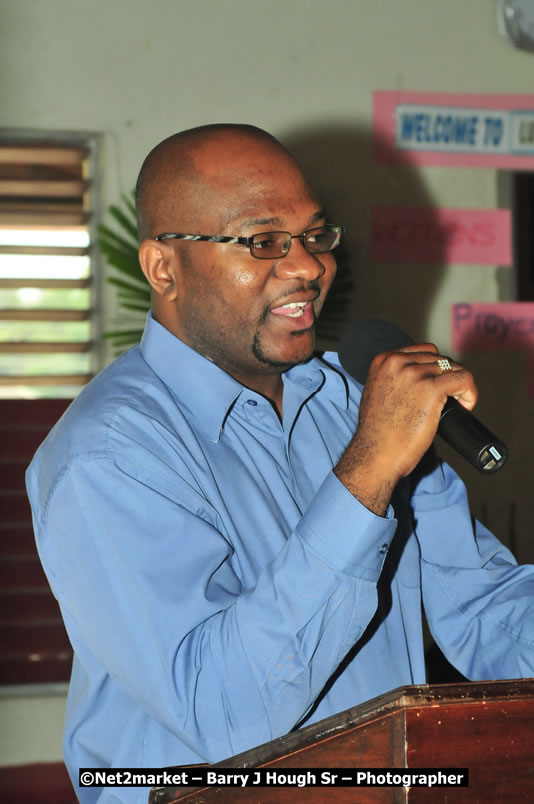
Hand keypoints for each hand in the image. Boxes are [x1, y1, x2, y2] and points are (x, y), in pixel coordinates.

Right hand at [334, 344, 476, 513]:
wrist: (375, 454)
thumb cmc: (377, 433)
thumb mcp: (377, 393)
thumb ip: (393, 379)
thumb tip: (417, 379)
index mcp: (384, 360)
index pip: (423, 352)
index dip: (436, 369)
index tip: (437, 386)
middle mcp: (398, 362)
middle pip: (440, 359)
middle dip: (447, 378)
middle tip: (449, 399)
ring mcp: (414, 374)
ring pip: (454, 368)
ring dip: (460, 386)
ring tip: (458, 404)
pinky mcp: (431, 388)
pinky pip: (464, 379)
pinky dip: (470, 392)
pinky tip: (467, 405)